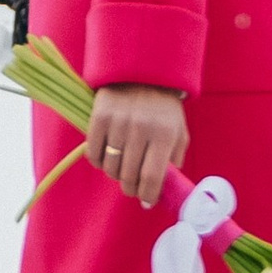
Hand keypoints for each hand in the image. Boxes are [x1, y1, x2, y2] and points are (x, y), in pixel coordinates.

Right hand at [85, 84, 188, 206]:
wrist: (143, 71)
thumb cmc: (164, 109)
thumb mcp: (178, 132)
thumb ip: (174, 161)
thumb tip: (161, 191)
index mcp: (164, 133)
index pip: (153, 177)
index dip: (148, 195)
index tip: (147, 201)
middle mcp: (141, 128)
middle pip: (129, 176)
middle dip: (131, 188)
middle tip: (133, 187)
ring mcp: (118, 122)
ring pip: (110, 168)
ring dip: (115, 174)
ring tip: (122, 167)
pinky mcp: (99, 116)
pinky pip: (93, 154)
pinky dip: (99, 161)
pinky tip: (108, 154)